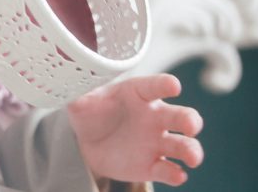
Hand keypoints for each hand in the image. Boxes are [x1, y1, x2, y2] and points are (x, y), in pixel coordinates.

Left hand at [67, 74, 203, 186]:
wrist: (88, 143)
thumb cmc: (90, 113)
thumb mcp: (80, 101)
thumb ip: (76, 92)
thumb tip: (65, 82)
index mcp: (139, 94)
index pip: (156, 86)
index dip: (165, 84)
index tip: (173, 85)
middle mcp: (155, 116)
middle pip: (181, 116)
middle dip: (190, 120)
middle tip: (190, 125)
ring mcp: (157, 142)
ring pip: (183, 146)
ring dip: (192, 151)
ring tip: (192, 158)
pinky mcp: (153, 166)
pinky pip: (169, 170)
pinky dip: (175, 174)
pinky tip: (175, 175)